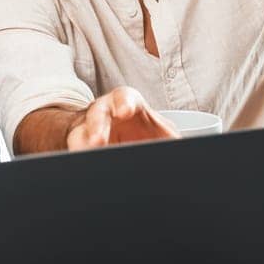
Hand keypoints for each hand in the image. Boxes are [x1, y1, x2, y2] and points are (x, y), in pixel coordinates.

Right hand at [65, 86, 179, 150]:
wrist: (127, 146)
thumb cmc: (145, 134)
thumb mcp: (163, 134)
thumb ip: (171, 140)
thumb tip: (186, 149)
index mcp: (128, 104)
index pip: (123, 96)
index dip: (123, 102)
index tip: (125, 111)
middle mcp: (105, 113)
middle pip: (96, 114)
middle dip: (96, 126)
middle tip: (98, 140)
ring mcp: (90, 130)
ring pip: (80, 134)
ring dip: (82, 144)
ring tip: (85, 154)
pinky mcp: (82, 148)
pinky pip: (77, 152)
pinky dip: (81, 158)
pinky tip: (86, 166)